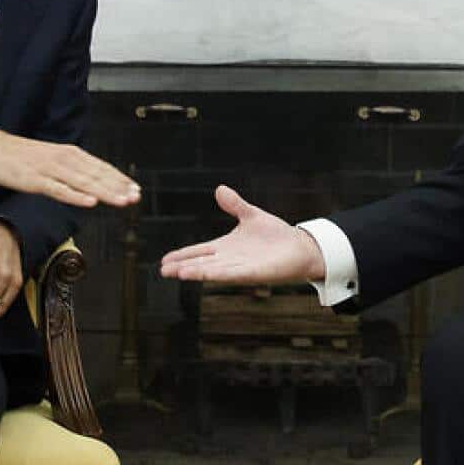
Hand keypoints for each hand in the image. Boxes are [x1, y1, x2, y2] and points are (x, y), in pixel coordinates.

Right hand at [0, 127, 139, 208]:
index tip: (136, 190)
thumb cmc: (23, 157)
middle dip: (119, 187)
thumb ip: (73, 170)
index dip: (120, 179)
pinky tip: (90, 201)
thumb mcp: (53, 159)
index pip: (101, 168)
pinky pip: (59, 190)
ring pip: (83, 182)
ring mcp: (51, 169)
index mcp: (71, 154)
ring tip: (122, 200)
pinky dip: (76, 196)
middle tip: (136, 197)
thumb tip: (93, 181)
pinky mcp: (36, 180)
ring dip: (105, 192)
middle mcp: (65, 159)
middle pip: (97, 175)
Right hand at [160, 185, 325, 283]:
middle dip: (183, 266)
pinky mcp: (255, 273)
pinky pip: (234, 274)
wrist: (300, 247)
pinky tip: (207, 275)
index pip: (199, 251)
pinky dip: (220, 274)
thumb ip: (235, 204)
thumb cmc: (276, 235)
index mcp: (226, 246)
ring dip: (197, 272)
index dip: (182, 255)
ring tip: (179, 273)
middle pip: (201, 263)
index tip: (164, 261)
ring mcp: (241, 268)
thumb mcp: (251, 215)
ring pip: (214, 270)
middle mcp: (230, 259)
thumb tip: (219, 189)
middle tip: (163, 270)